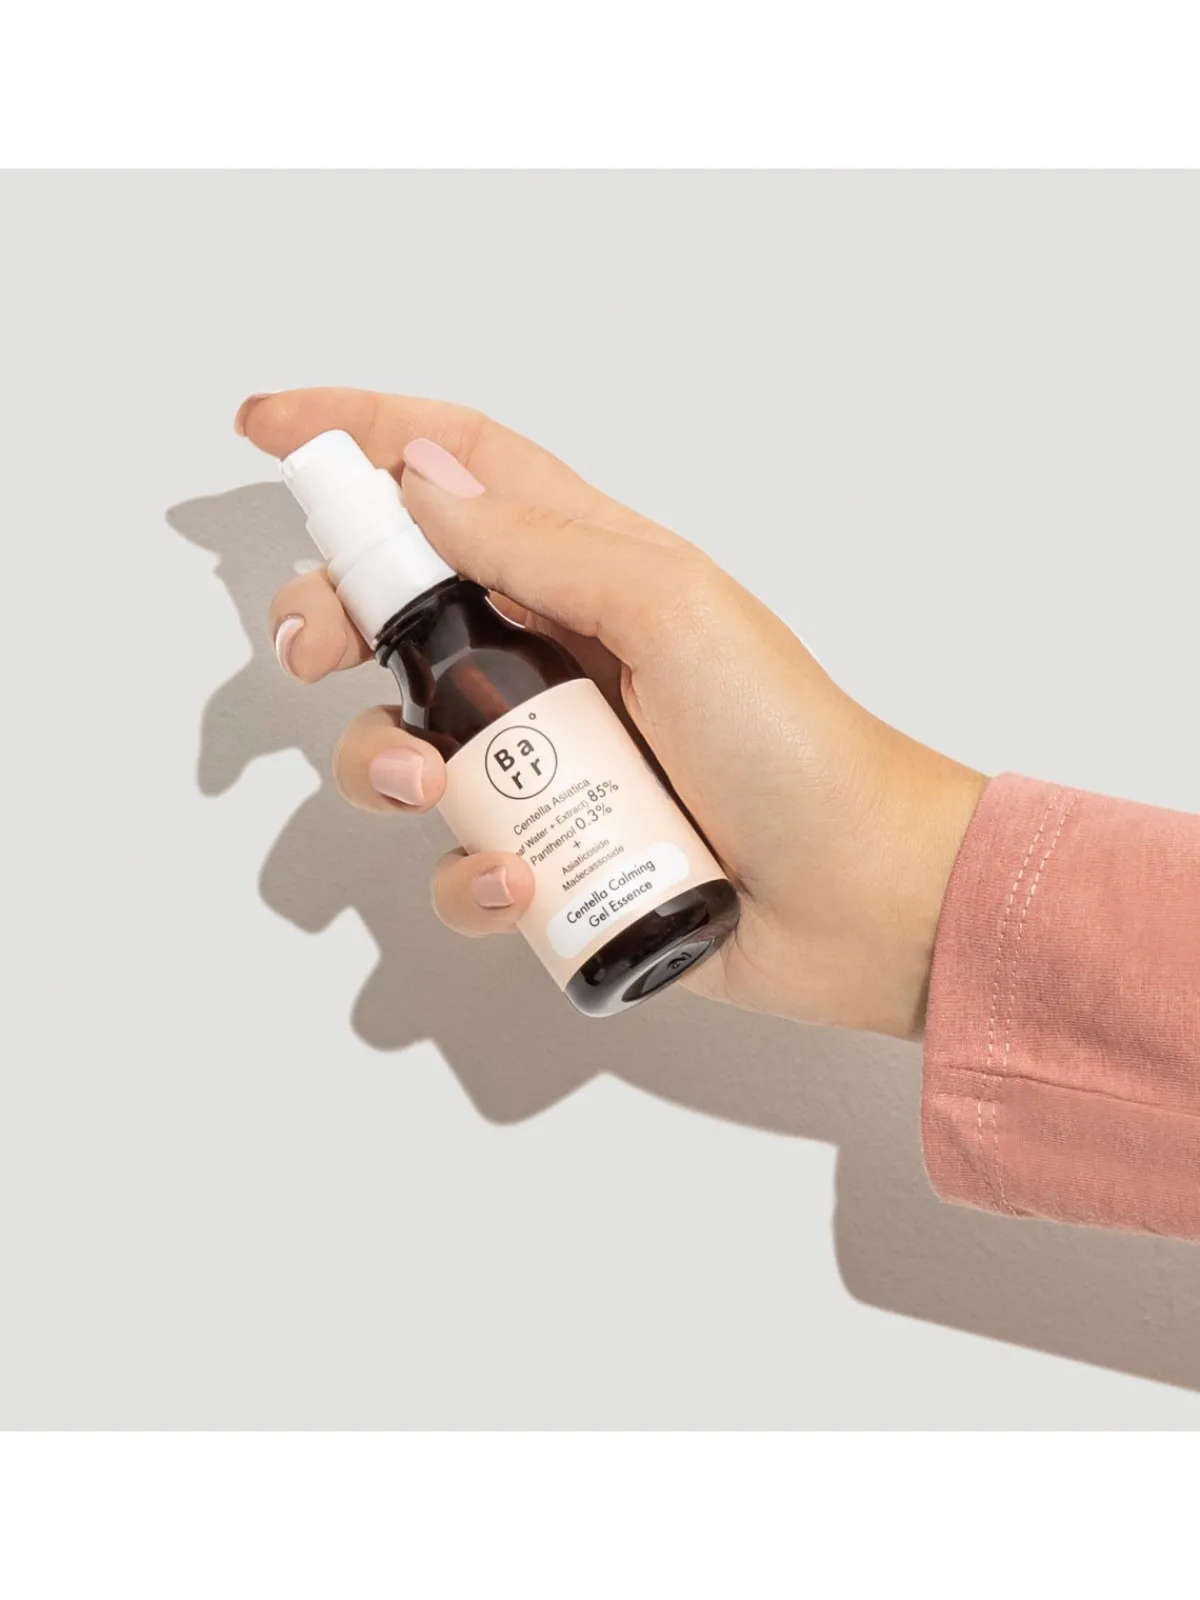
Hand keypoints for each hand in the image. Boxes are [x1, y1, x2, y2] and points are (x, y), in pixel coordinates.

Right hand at [240, 387, 985, 1039]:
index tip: (263, 428)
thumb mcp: (670, 610)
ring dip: (381, 764)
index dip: (358, 435)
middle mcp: (550, 653)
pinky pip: (459, 861)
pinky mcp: (548, 852)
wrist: (858, 894)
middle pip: (394, 609)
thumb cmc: (792, 741)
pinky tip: (517, 887)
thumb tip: (421, 476)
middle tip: (316, 652)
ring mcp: (544, 758)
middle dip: (329, 620)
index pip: (455, 468)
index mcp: (585, 565)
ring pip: (402, 742)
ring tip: (434, 790)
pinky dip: (467, 879)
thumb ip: (541, 542)